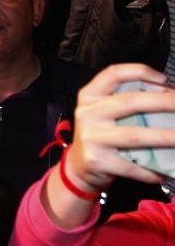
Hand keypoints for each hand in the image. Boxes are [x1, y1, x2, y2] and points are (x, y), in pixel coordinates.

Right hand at [66, 63, 171, 192]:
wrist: (78, 167)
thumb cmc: (101, 134)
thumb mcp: (103, 112)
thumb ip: (125, 101)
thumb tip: (169, 96)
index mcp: (90, 96)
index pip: (114, 74)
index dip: (140, 72)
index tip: (164, 79)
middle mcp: (88, 113)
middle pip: (130, 102)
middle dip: (163, 102)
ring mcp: (91, 137)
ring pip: (136, 136)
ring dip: (166, 137)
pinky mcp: (97, 161)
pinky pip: (131, 166)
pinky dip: (151, 170)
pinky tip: (163, 173)